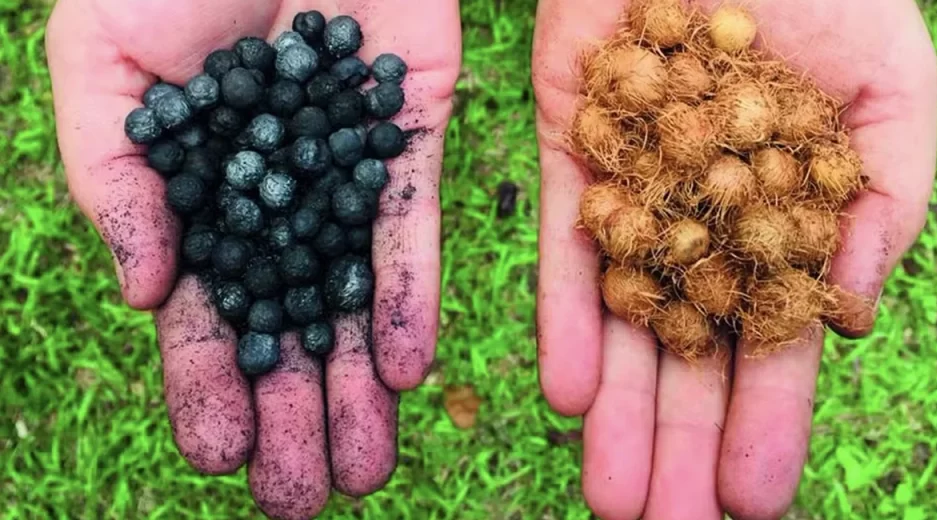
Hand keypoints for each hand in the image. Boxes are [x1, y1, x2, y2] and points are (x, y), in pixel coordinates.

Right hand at [46, 1, 459, 517]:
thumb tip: (138, 295)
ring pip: (352, 299)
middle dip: (295, 413)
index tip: (222, 458)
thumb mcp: (100, 61)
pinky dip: (406, 299)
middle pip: (287, 326)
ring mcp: (343, 174)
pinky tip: (404, 372)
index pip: (202, 312)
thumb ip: (111, 177)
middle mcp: (277, 200)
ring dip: (359, 386)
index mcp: (198, 195)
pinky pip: (408, 231)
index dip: (210, 387)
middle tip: (303, 499)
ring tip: (365, 468)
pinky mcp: (405, 138)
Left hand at [532, 1, 936, 517]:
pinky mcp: (574, 152)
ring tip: (611, 496)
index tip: (751, 502)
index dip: (763, 421)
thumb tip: (847, 314)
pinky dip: (570, 317)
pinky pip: (565, 248)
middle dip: (678, 443)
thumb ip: (880, 205)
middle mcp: (700, 225)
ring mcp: (634, 193)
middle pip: (687, 352)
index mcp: (782, 225)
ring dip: (619, 410)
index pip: (771, 343)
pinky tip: (571, 392)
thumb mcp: (888, 96)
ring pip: (623, 320)